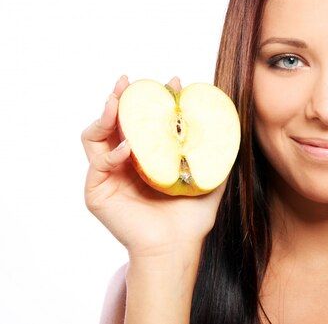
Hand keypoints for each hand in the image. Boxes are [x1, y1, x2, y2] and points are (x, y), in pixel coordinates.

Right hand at [81, 76, 225, 258]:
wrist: (178, 246)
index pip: (144, 119)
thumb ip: (217, 154)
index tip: (173, 83)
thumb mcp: (209, 177)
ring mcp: (109, 175)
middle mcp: (124, 161)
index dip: (154, 98)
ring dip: (105, 116)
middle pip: (114, 120)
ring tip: (118, 104)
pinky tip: (129, 147)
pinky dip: (112, 153)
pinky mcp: (98, 192)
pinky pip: (99, 164)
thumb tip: (231, 125)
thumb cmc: (191, 216)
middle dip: (120, 97)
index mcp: (146, 155)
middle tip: (129, 81)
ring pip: (96, 136)